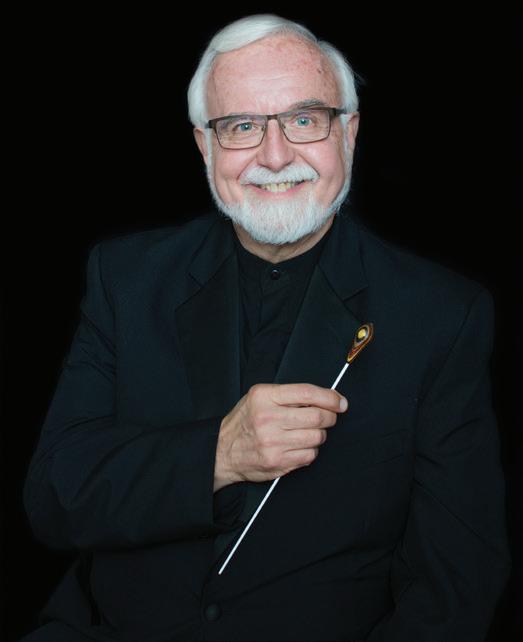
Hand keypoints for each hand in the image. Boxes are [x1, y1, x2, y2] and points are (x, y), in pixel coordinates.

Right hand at [213, 383, 347, 490]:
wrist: (222, 451)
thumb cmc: (245, 421)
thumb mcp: (259, 397)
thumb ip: (288, 396)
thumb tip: (326, 398)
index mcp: (264, 396)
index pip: (307, 393)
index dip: (330, 398)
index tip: (341, 402)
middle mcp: (268, 418)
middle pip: (317, 417)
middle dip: (330, 417)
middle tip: (328, 418)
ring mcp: (272, 442)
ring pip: (317, 437)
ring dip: (319, 435)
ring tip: (308, 432)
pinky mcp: (277, 461)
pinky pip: (310, 455)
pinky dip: (311, 450)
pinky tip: (299, 446)